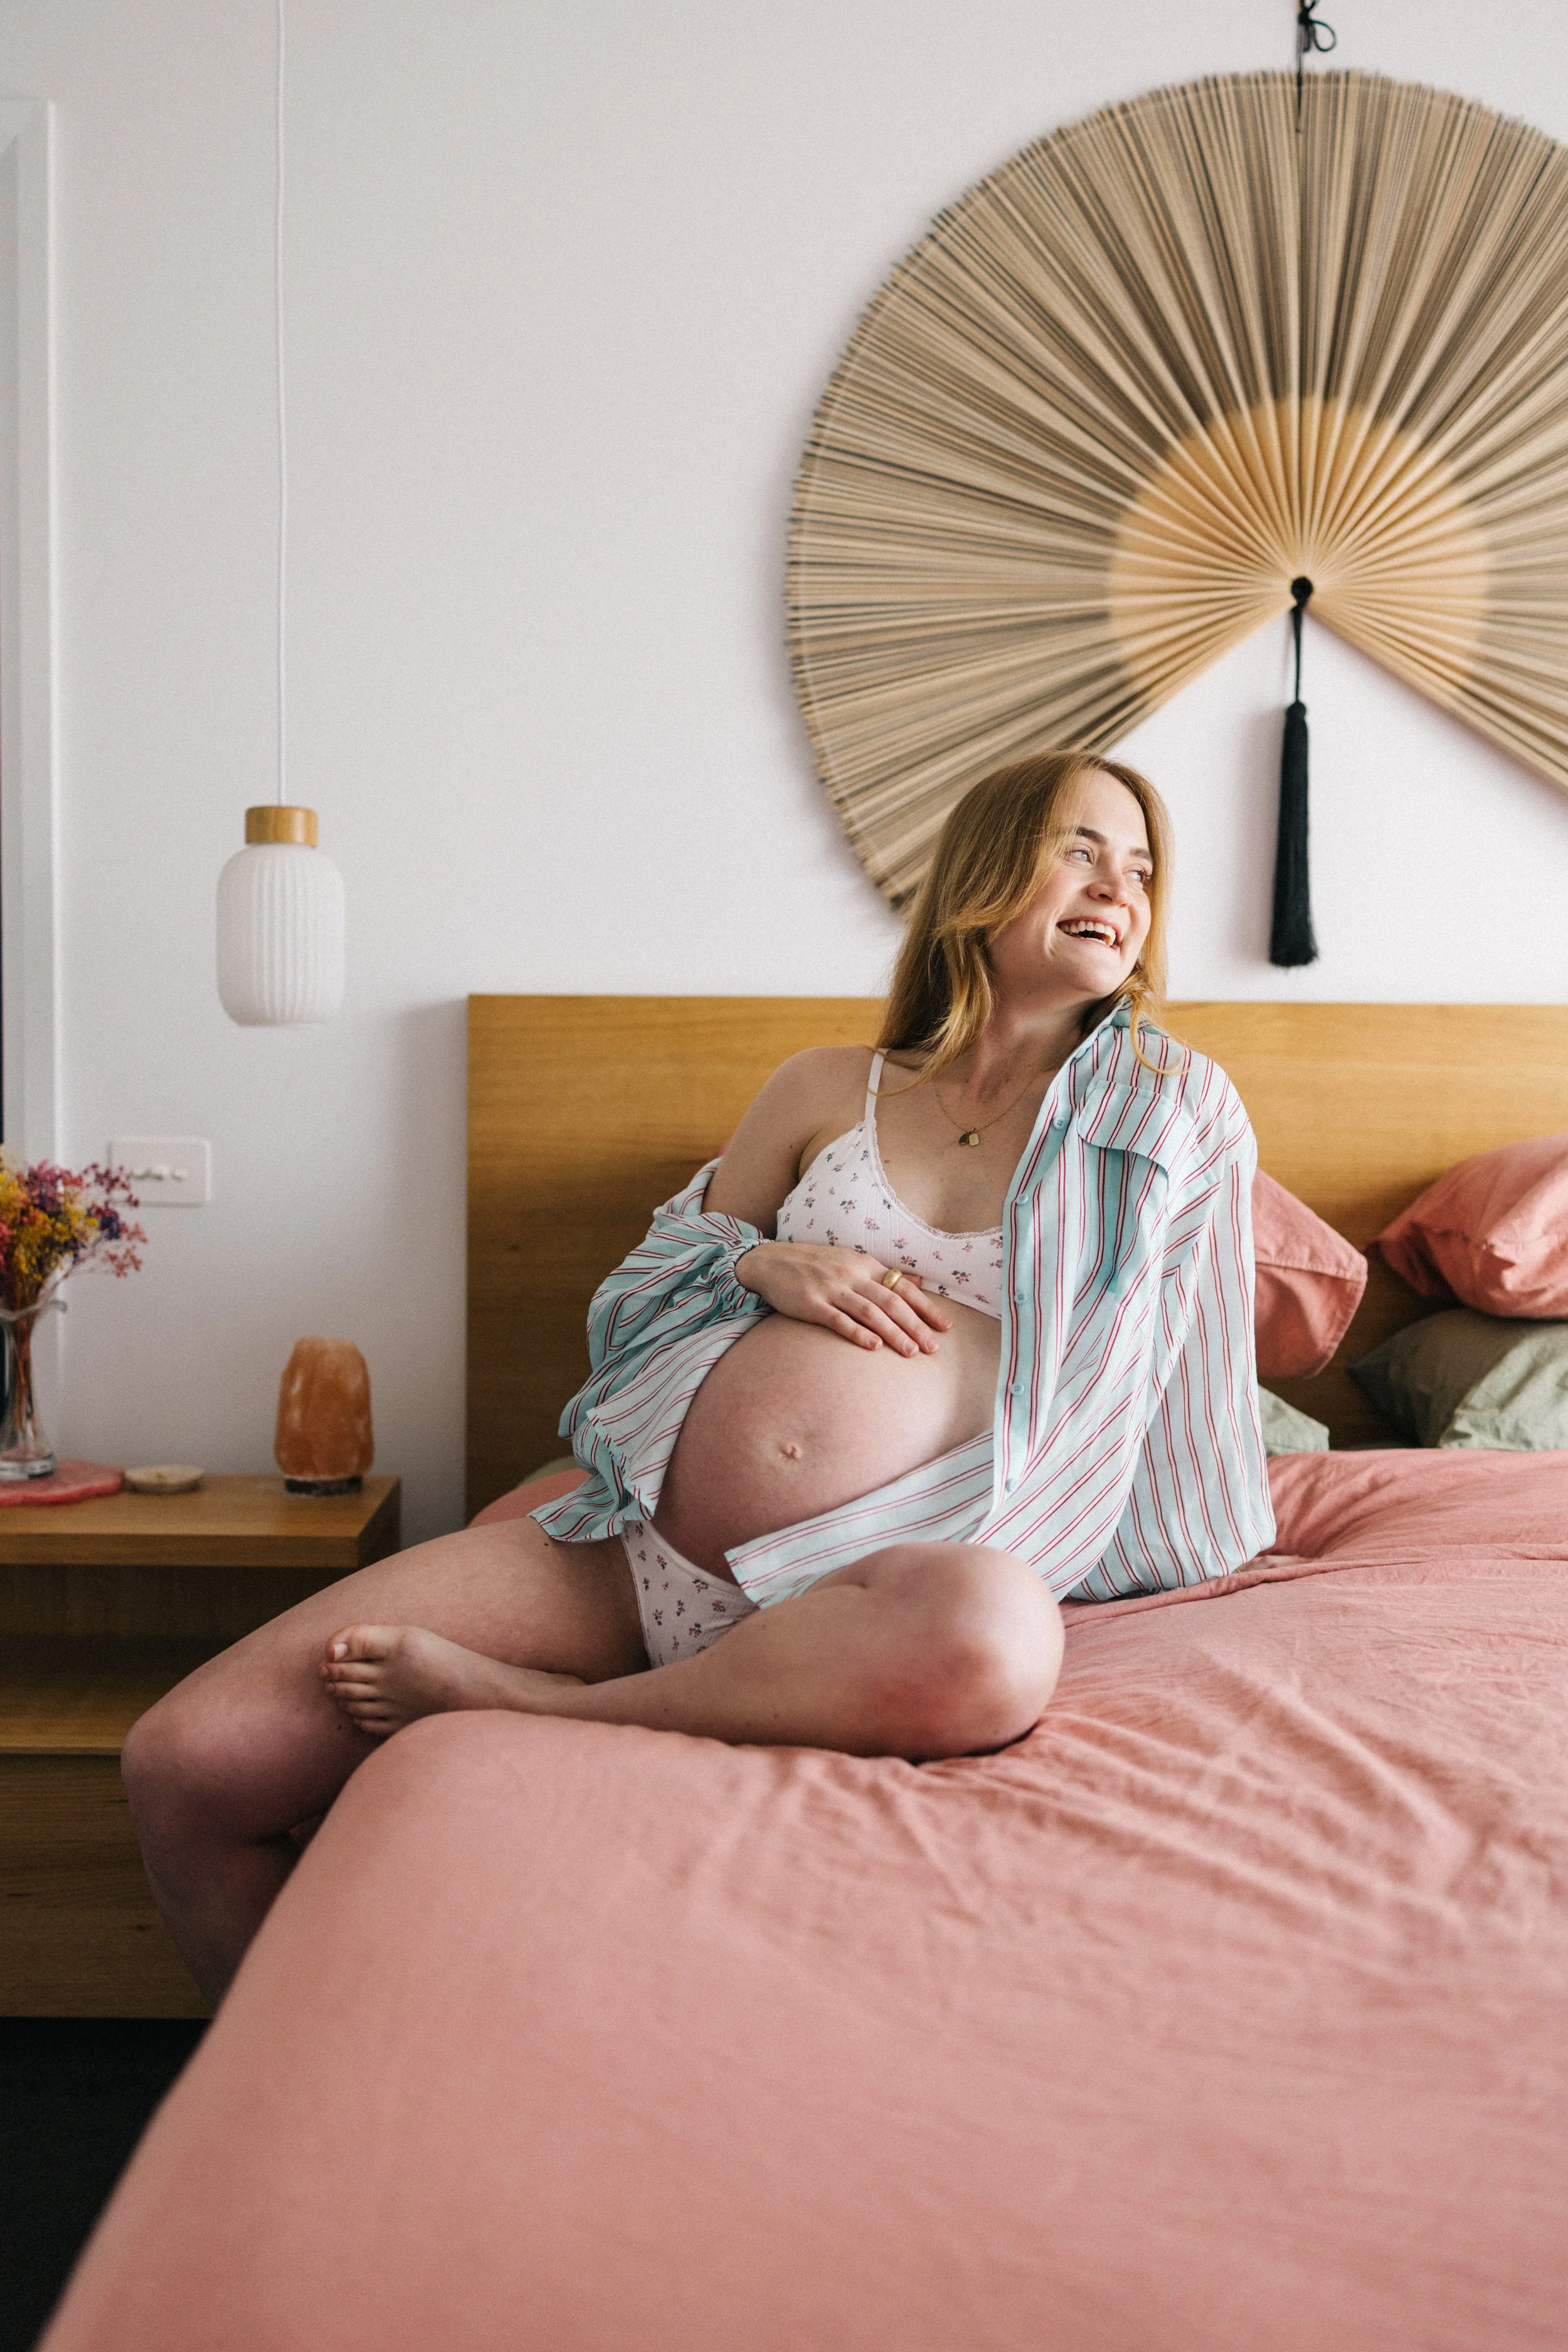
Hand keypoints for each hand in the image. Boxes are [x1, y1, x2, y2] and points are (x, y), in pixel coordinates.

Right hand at [735, 1242, 949, 1354]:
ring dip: (893, 1333)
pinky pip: (838, 1320)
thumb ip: (881, 1274)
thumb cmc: (815, 1265)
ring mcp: (831, 1288)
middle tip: (933, 1348)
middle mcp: (851, 1274)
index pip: (902, 1287)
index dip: (925, 1307)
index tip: (945, 1326)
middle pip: (890, 1301)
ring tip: (911, 1352)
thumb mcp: (851, 1261)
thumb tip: (916, 1283)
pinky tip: (873, 1347)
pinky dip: (858, 1333)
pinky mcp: (812, 1304)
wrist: (771, 1261)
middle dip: (915, 1325)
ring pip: (869, 1312)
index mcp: (865, 1264)